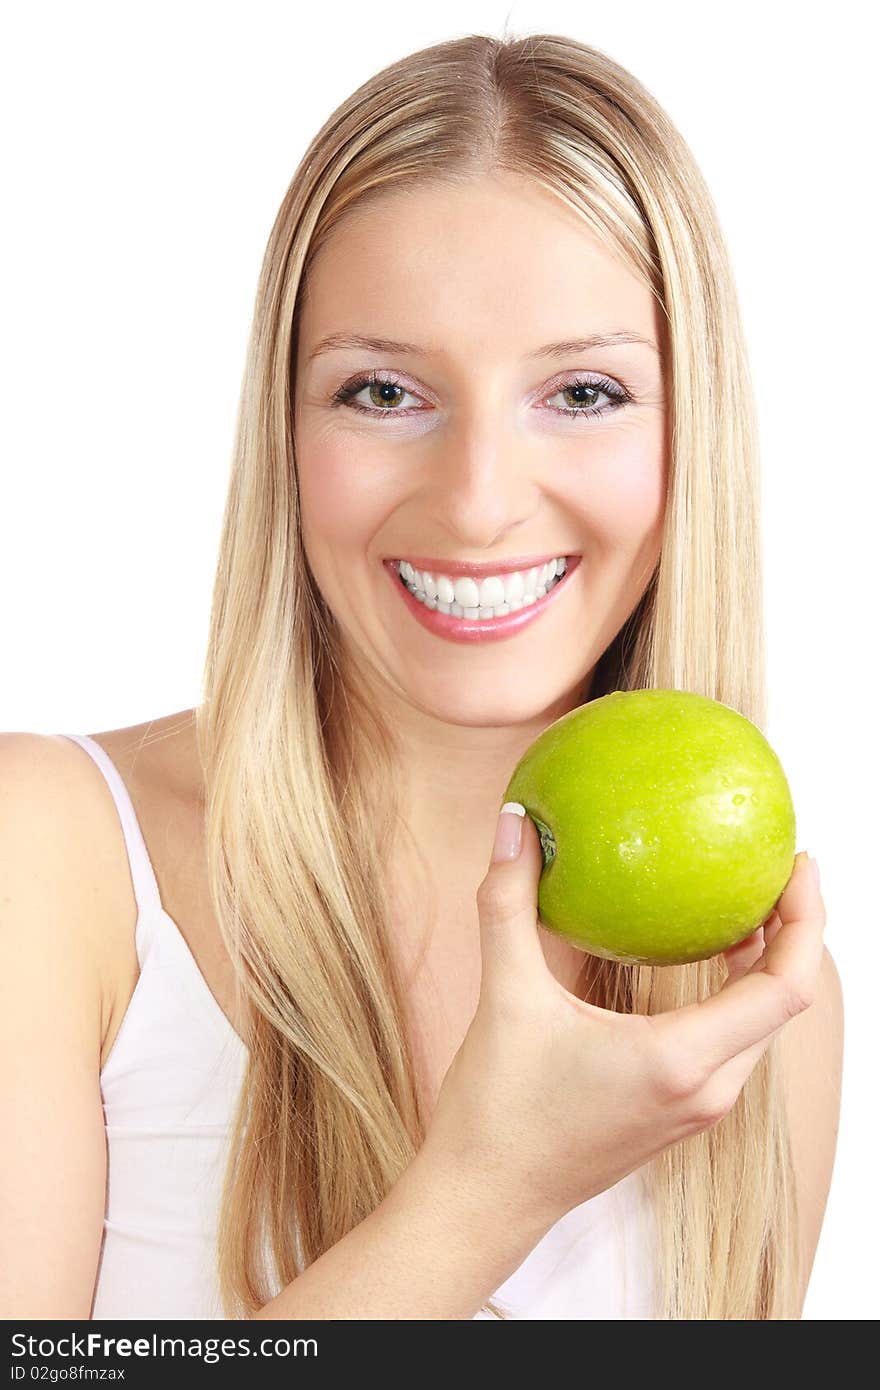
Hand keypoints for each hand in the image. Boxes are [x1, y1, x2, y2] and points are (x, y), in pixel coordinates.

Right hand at [421, 808, 824, 1228]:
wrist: (487, 1198)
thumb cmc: (498, 1112)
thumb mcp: (505, 996)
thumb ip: (508, 902)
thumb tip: (513, 821)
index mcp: (678, 1060)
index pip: (784, 988)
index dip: (804, 920)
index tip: (796, 865)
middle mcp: (705, 1089)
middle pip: (785, 1003)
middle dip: (792, 932)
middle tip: (771, 868)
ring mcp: (697, 1108)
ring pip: (761, 1026)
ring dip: (766, 964)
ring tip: (744, 902)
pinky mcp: (680, 1113)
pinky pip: (734, 1044)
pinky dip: (738, 994)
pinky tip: (702, 956)